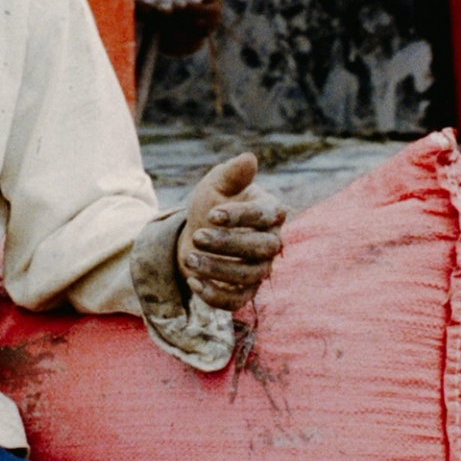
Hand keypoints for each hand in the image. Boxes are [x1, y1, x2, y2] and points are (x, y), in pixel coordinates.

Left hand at [174, 151, 285, 310]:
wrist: (196, 234)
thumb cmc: (212, 205)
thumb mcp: (216, 184)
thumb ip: (232, 174)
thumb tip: (249, 159)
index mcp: (270, 212)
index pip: (265, 216)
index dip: (240, 216)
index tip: (211, 214)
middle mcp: (271, 243)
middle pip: (261, 249)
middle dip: (227, 244)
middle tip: (197, 236)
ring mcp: (260, 270)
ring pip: (248, 276)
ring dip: (216, 269)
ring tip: (189, 258)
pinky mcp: (245, 292)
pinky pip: (237, 301)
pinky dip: (215, 295)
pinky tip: (193, 281)